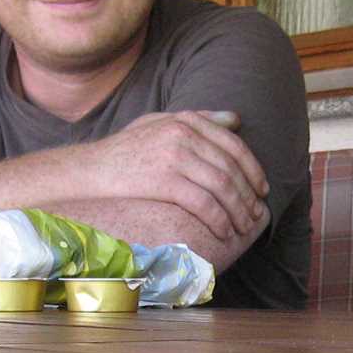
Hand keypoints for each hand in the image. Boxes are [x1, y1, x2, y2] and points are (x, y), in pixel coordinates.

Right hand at [88, 110, 268, 239]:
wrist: (90, 171)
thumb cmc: (125, 151)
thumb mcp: (159, 124)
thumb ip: (199, 119)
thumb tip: (237, 119)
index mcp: (186, 120)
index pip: (233, 145)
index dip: (253, 170)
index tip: (262, 190)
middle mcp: (183, 134)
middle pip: (231, 169)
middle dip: (248, 196)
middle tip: (256, 216)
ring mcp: (174, 156)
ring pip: (222, 187)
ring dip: (238, 211)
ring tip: (243, 227)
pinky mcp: (164, 181)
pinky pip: (204, 203)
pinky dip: (219, 220)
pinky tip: (224, 232)